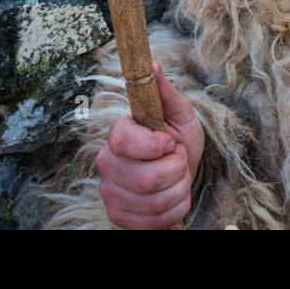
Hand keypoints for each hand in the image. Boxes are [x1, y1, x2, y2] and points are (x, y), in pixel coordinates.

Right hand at [97, 64, 204, 228]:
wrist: (182, 172)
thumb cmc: (178, 140)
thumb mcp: (180, 114)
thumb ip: (165, 93)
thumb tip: (152, 66)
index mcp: (118, 134)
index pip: (124, 141)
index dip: (154, 145)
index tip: (168, 141)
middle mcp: (107, 163)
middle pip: (147, 178)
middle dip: (177, 169)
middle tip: (178, 160)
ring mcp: (110, 192)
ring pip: (155, 202)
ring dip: (180, 190)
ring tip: (177, 177)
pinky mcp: (119, 216)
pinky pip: (154, 222)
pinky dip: (175, 210)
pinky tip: (172, 196)